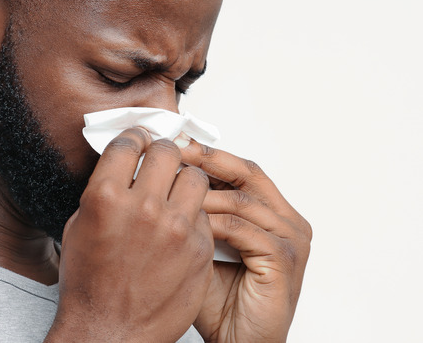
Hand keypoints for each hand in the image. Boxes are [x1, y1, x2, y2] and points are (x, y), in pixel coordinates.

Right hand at [46, 128, 213, 341]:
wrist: (110, 330)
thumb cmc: (90, 284)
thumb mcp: (80, 227)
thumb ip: (104, 192)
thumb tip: (123, 166)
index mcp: (106, 197)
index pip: (130, 142)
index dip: (135, 137)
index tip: (140, 140)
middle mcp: (143, 207)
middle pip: (167, 152)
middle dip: (163, 152)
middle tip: (160, 160)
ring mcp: (175, 228)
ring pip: (195, 178)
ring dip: (184, 180)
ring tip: (176, 192)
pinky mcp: (199, 249)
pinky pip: (203, 214)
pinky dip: (193, 216)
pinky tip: (180, 228)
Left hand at [179, 140, 312, 342]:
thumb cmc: (219, 302)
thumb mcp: (200, 246)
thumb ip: (193, 214)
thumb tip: (157, 179)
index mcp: (272, 214)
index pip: (238, 171)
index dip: (206, 155)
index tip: (171, 145)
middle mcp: (287, 221)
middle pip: (246, 173)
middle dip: (205, 160)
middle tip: (172, 151)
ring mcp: (291, 239)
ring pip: (242, 199)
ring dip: (201, 193)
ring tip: (168, 188)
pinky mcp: (284, 259)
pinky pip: (243, 229)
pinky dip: (211, 222)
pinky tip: (185, 220)